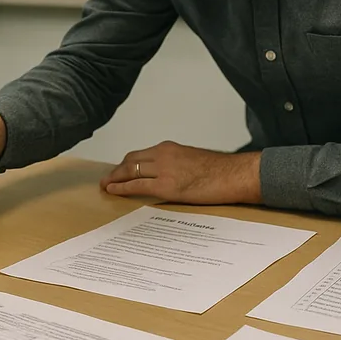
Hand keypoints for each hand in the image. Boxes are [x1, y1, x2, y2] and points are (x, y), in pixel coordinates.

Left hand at [100, 141, 262, 205]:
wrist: (234, 175)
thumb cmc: (220, 171)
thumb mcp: (193, 161)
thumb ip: (176, 165)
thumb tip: (169, 176)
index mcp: (169, 148)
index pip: (140, 155)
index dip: (126, 164)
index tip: (119, 171)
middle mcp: (163, 154)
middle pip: (130, 160)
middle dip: (117, 170)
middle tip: (108, 179)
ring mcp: (164, 169)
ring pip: (130, 171)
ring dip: (115, 178)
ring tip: (107, 186)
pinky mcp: (166, 185)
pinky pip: (137, 185)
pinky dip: (122, 187)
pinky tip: (113, 191)